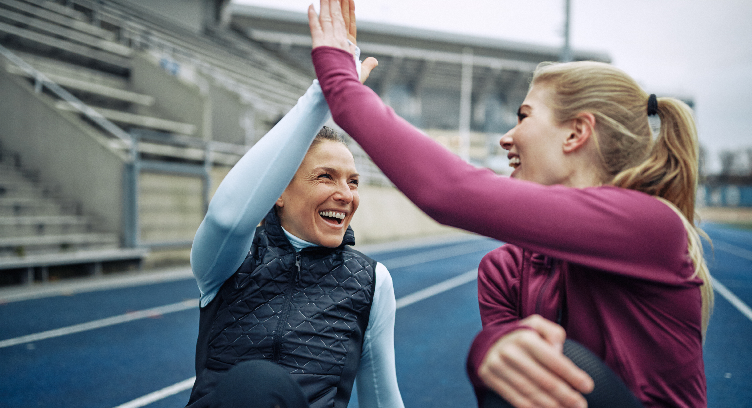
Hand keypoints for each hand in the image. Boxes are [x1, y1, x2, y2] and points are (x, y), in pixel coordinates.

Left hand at [308, 0, 377, 83]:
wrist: (341, 85)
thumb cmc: (351, 81)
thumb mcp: (362, 72)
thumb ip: (368, 65)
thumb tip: (375, 61)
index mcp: (350, 44)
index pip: (349, 23)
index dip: (349, 11)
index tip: (349, 0)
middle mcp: (340, 39)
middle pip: (339, 15)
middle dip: (338, 2)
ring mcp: (330, 39)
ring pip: (328, 16)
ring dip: (327, 3)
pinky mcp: (319, 43)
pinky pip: (314, 26)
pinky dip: (312, 16)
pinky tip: (311, 5)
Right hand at [478, 315, 593, 407]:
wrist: (488, 341)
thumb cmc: (521, 335)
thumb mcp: (537, 325)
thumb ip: (553, 333)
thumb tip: (559, 351)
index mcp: (525, 337)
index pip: (554, 360)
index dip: (573, 375)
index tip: (588, 387)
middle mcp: (510, 351)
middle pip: (544, 380)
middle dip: (566, 395)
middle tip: (581, 405)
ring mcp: (497, 365)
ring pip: (530, 392)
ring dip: (552, 406)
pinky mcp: (489, 377)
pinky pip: (515, 399)